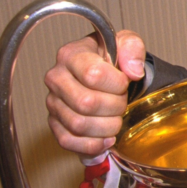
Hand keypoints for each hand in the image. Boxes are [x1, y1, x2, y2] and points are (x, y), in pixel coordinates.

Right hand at [44, 30, 145, 157]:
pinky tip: (106, 138)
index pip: (94, 76)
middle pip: (86, 103)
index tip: (124, 83)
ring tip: (116, 118)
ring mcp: (53, 103)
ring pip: (79, 125)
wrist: (105, 72)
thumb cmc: (113, 57)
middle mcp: (56, 78)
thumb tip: (133, 71)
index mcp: (71, 54)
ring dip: (107, 127)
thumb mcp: (127, 43)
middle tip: (122, 102)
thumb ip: (132, 48)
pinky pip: (68, 141)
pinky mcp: (54, 123)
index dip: (117, 84)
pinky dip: (92, 144)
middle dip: (114, 106)